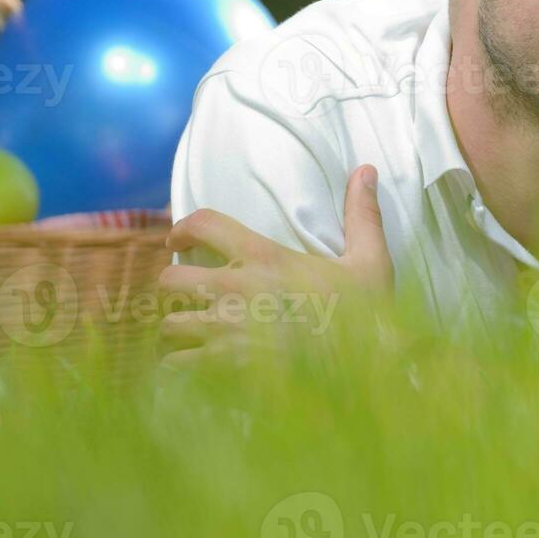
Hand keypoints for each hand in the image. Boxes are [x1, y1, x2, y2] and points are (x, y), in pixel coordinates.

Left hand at [156, 164, 393, 371]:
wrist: (364, 366)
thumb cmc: (366, 314)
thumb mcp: (370, 260)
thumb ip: (362, 214)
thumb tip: (366, 169)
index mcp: (263, 256)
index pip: (204, 223)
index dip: (183, 229)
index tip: (178, 241)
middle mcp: (234, 288)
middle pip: (169, 280)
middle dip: (175, 289)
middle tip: (189, 297)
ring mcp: (224, 329)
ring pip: (169, 326)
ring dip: (177, 332)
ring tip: (190, 337)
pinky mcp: (222, 366)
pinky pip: (176, 365)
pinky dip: (181, 367)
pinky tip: (195, 368)